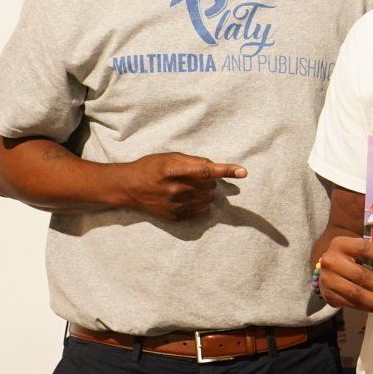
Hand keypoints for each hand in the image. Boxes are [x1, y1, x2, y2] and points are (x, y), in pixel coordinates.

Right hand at [111, 153, 245, 221]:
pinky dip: (203, 204)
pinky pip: (201, 211)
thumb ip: (192, 161)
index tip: (243, 172)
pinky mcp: (175, 217)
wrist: (129, 187)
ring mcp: (175, 205)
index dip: (226, 170)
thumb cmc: (150, 167)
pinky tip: (193, 198)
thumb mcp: (169, 157)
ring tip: (192, 187)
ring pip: (208, 199)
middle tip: (197, 176)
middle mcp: (175, 189)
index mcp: (173, 170)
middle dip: (210, 179)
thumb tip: (213, 166)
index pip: (205, 170)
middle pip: (210, 185)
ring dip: (207, 192)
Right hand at [317, 233, 372, 316]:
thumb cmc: (349, 256)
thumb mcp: (357, 248)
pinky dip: (369, 308)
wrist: (326, 267)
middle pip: (361, 275)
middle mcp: (331, 261)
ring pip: (356, 294)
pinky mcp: (328, 295)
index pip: (364, 248)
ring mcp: (328, 280)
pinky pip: (352, 304)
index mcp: (341, 244)